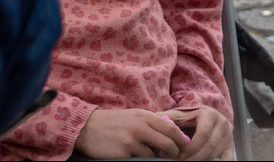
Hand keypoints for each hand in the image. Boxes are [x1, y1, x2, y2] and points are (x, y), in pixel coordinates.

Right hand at [74, 108, 189, 158]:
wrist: (88, 127)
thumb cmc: (115, 121)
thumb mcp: (136, 115)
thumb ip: (153, 122)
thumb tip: (172, 134)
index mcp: (145, 116)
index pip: (171, 129)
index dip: (181, 139)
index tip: (185, 145)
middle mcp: (140, 128)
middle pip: (167, 143)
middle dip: (174, 152)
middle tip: (174, 155)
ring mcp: (131, 142)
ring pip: (153, 155)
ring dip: (155, 158)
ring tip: (153, 155)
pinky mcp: (122, 154)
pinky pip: (139, 161)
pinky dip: (141, 160)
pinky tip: (137, 157)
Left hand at [162, 107, 233, 160]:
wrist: (202, 119)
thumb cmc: (186, 120)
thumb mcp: (177, 116)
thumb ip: (166, 118)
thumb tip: (153, 120)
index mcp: (209, 114)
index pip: (203, 134)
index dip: (190, 148)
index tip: (178, 156)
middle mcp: (222, 123)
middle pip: (210, 146)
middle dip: (194, 158)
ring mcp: (227, 135)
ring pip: (215, 153)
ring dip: (200, 161)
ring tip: (187, 161)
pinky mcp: (230, 145)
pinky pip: (227, 158)